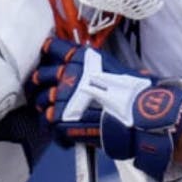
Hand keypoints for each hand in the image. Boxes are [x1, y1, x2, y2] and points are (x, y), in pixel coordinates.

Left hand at [28, 36, 181, 181]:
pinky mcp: (59, 120)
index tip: (46, 54)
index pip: (54, 48)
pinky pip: (49, 125)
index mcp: (80, 59)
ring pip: (40, 101)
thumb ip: (100, 71)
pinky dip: (56, 130)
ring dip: (45, 106)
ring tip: (53, 112)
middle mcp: (66, 75)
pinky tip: (65, 134)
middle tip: (42, 87)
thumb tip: (103, 75)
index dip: (49, 52)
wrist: (141, 117)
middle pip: (41, 75)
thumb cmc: (137, 94)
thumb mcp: (118, 71)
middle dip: (41, 82)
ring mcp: (59, 97)